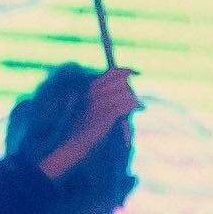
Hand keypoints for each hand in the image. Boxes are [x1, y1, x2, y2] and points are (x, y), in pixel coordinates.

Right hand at [37, 68, 140, 182]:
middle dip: (130, 88)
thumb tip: (126, 89)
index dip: (126, 70)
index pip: (111, 72)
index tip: (136, 72)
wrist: (72, 144)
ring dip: (134, 98)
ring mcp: (100, 103)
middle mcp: (94, 93)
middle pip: (121, 80)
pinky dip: (136, 105)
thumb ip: (105, 96)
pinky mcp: (107, 115)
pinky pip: (127, 104)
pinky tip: (140, 108)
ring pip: (126, 92)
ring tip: (137, 106)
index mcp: (89, 89)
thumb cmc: (83, 128)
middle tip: (134, 98)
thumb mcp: (92, 107)